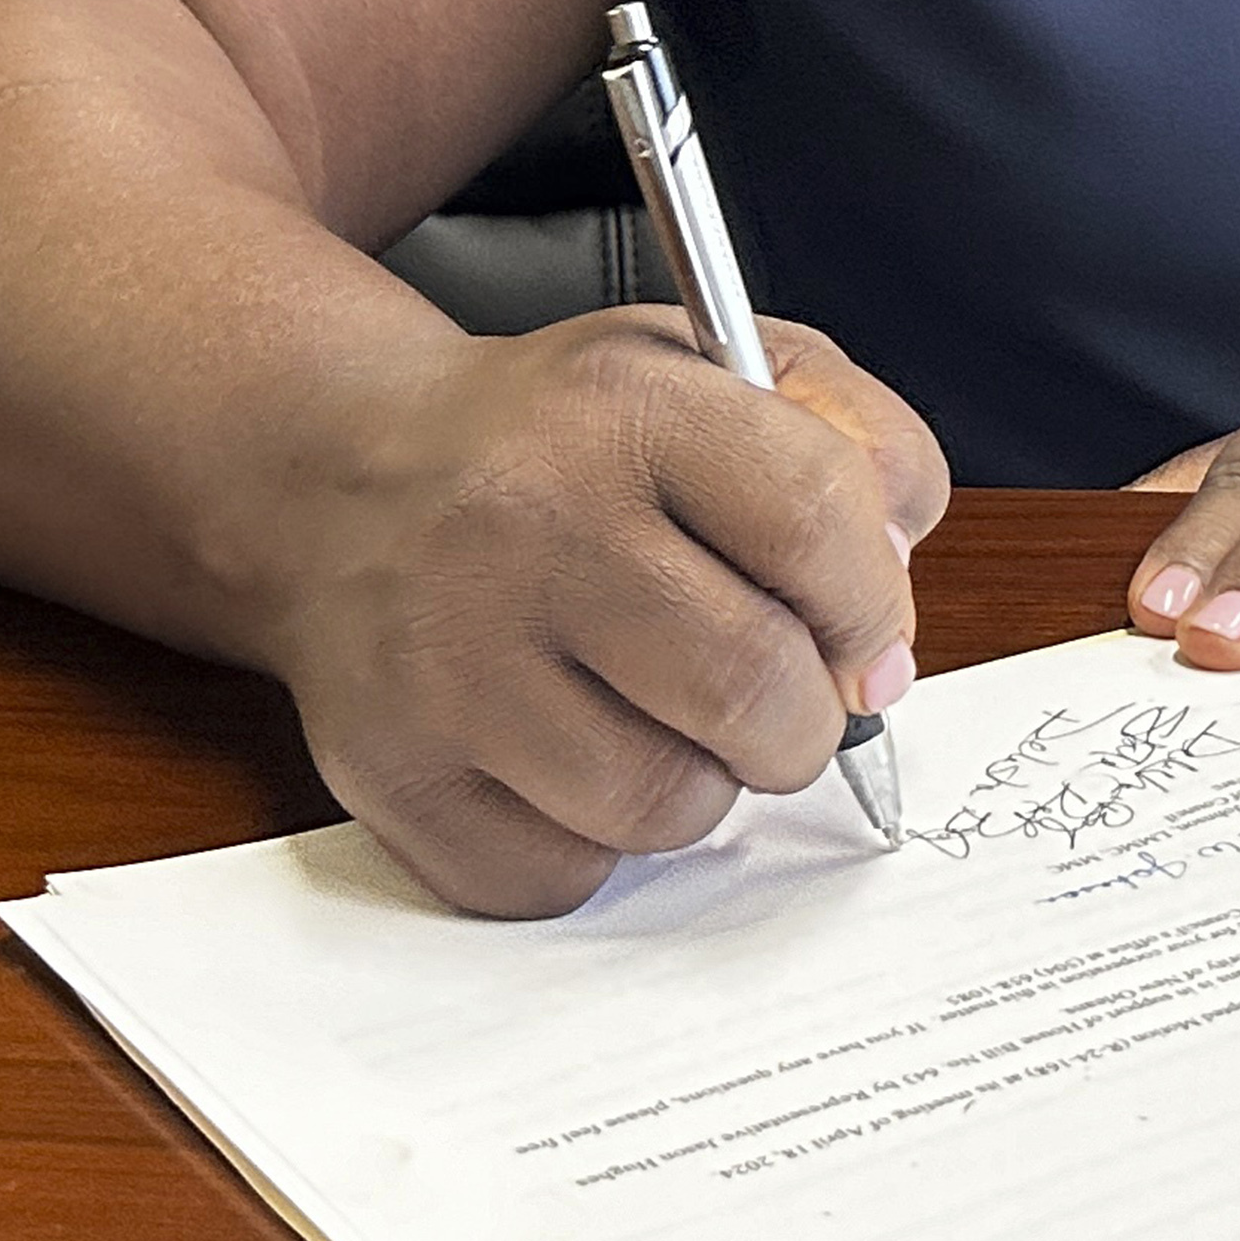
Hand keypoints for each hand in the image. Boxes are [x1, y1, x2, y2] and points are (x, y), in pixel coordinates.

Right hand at [259, 309, 948, 917]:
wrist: (342, 477)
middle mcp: (523, 525)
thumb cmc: (563, 441)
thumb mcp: (717, 365)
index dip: (873, 604)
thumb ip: (855, 440)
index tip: (867, 639)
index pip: (813, 518)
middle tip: (780, 701)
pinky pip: (563, 875)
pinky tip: (567, 759)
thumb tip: (898, 589)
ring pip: (666, 804)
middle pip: (753, 687)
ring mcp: (446, 659)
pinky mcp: (393, 772)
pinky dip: (593, 841)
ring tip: (659, 716)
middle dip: (805, 719)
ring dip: (701, 784)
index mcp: (621, 408)